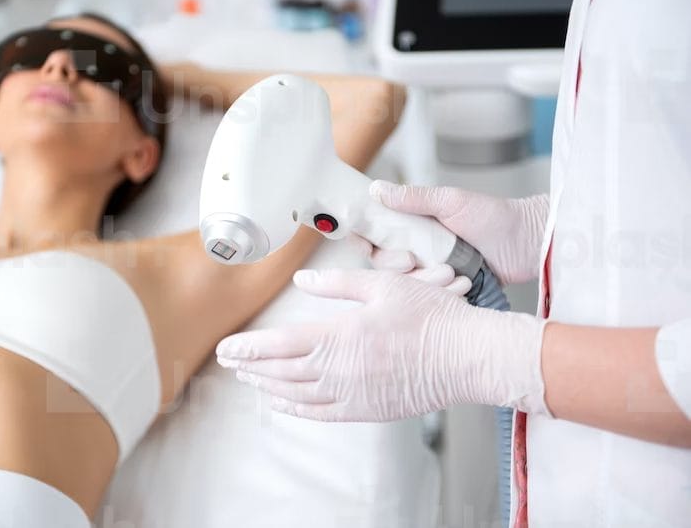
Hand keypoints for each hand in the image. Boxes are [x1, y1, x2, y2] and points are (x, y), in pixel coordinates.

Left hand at [216, 267, 548, 421]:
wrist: (468, 356)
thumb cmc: (431, 316)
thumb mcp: (383, 285)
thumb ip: (338, 285)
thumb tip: (301, 281)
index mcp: (341, 336)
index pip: (281, 344)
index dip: (250, 347)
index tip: (226, 348)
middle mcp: (341, 370)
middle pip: (282, 371)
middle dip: (251, 366)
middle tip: (229, 362)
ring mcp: (352, 394)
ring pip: (297, 394)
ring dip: (268, 386)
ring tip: (248, 379)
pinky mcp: (366, 410)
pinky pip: (320, 413)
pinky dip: (294, 408)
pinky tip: (280, 402)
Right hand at [369, 181, 548, 284]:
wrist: (529, 243)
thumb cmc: (495, 216)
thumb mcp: (451, 202)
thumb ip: (413, 198)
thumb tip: (376, 189)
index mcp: (413, 224)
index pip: (375, 233)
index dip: (364, 238)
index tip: (365, 242)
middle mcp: (418, 247)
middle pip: (383, 263)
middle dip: (393, 263)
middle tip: (411, 259)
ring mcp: (431, 269)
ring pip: (404, 283)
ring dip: (421, 280)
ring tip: (447, 272)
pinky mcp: (446, 289)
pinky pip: (429, 297)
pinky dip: (439, 292)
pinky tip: (458, 283)